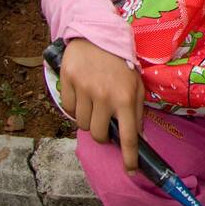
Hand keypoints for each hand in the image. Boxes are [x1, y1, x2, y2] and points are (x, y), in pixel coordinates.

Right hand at [58, 39, 146, 171]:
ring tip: (95, 104)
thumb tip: (137, 138)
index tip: (130, 170)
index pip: (128, 135)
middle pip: (99, 134)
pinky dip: (75, 108)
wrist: (97, 35)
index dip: (129, 156)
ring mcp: (84, 90)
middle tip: (106, 123)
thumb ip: (137, 111)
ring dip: (89, 120)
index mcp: (126, 97)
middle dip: (103, 134)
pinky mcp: (67, 83)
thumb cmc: (121, 62)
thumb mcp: (137, 85)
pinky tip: (82, 95)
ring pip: (82, 124)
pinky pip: (68, 109)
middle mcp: (104, 96)